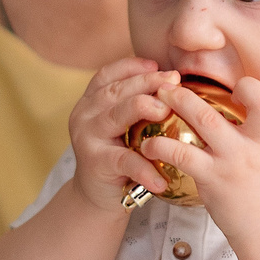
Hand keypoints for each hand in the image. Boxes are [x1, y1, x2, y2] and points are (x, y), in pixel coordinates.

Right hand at [65, 57, 177, 212]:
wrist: (98, 195)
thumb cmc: (120, 154)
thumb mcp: (124, 125)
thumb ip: (137, 102)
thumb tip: (174, 80)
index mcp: (92, 100)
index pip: (109, 74)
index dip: (132, 66)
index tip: (158, 64)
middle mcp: (85, 114)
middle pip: (116, 90)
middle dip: (146, 82)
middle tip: (174, 81)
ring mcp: (87, 137)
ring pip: (116, 115)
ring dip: (142, 107)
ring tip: (166, 110)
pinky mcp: (95, 163)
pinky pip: (124, 160)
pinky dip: (145, 168)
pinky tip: (162, 177)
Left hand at [140, 76, 259, 241]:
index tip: (242, 88)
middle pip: (250, 99)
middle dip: (221, 84)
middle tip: (182, 79)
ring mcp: (236, 160)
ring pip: (206, 119)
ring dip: (180, 102)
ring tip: (159, 95)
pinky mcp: (213, 179)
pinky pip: (181, 154)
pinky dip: (160, 146)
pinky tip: (148, 146)